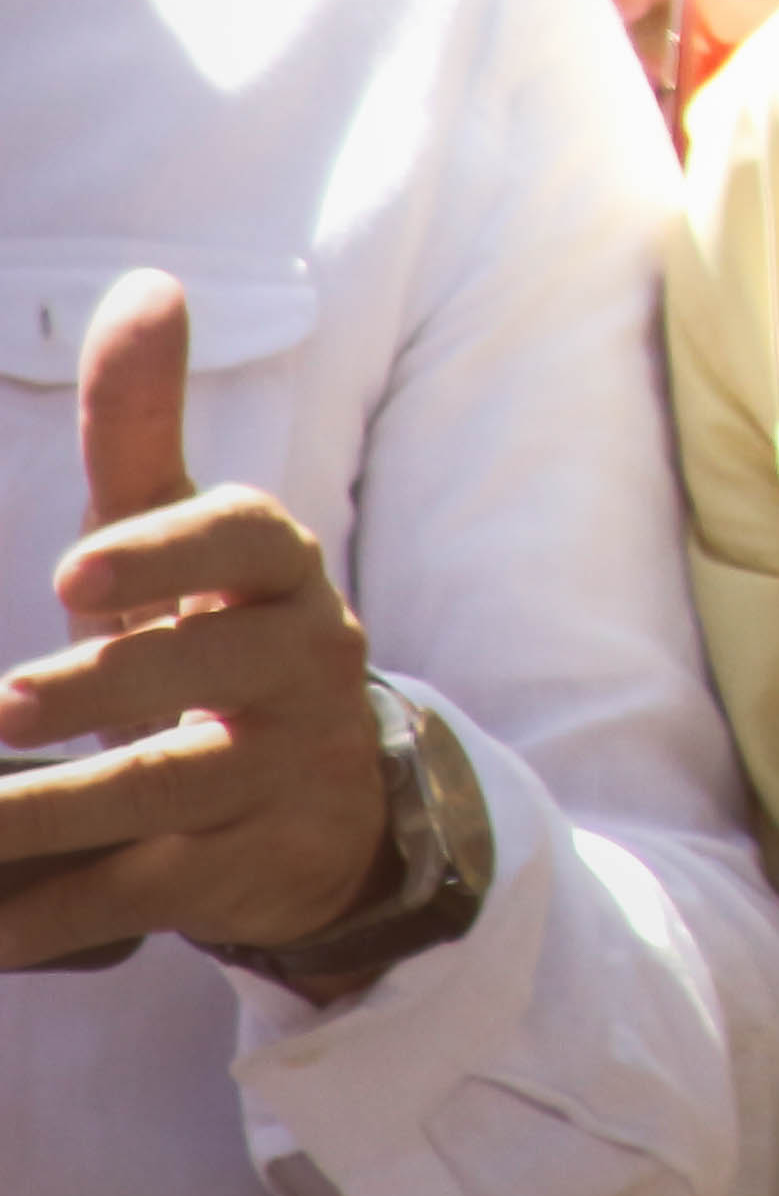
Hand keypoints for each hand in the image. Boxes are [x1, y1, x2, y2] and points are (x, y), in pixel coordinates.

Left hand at [0, 275, 399, 981]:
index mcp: (283, 576)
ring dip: (59, 812)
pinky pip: (146, 893)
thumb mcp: (187, 538)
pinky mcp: (248, 870)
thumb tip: (148, 284)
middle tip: (9, 705)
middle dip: (114, 686)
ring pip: (172, 794)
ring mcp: (281, 775)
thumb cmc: (220, 638)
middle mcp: (302, 669)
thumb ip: (148, 426)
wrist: (330, 803)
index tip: (71, 576)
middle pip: (214, 672)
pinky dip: (56, 911)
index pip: (246, 543)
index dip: (166, 554)